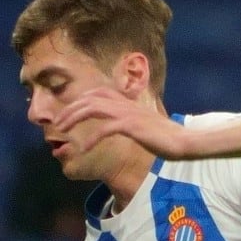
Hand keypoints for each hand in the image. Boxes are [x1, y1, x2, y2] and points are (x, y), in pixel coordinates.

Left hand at [56, 90, 196, 159]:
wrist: (184, 141)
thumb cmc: (166, 137)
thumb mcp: (145, 126)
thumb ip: (131, 122)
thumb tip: (122, 126)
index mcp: (128, 102)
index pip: (98, 92)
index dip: (80, 100)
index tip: (67, 112)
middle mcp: (126, 104)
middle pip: (90, 98)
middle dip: (70, 109)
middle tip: (56, 123)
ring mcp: (128, 114)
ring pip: (93, 108)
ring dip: (74, 118)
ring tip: (61, 131)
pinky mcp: (132, 126)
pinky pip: (106, 129)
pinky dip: (92, 138)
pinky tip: (83, 148)